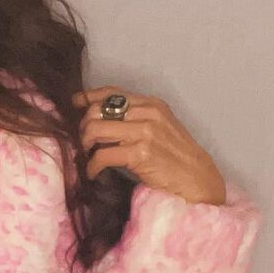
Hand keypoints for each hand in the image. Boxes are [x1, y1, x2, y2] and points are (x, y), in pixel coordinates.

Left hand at [71, 87, 226, 204]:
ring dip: (84, 145)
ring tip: (86, 156)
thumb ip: (135, 119)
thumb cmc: (176, 158)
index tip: (75, 104)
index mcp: (152, 104)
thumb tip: (99, 118)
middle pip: (98, 110)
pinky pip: (102, 155)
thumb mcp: (159, 129)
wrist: (198, 180)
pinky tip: (92, 173)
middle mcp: (148, 113)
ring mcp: (145, 132)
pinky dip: (92, 166)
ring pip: (95, 129)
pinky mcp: (141, 154)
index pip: (112, 92)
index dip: (88, 97)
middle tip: (82, 143)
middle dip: (83, 127)